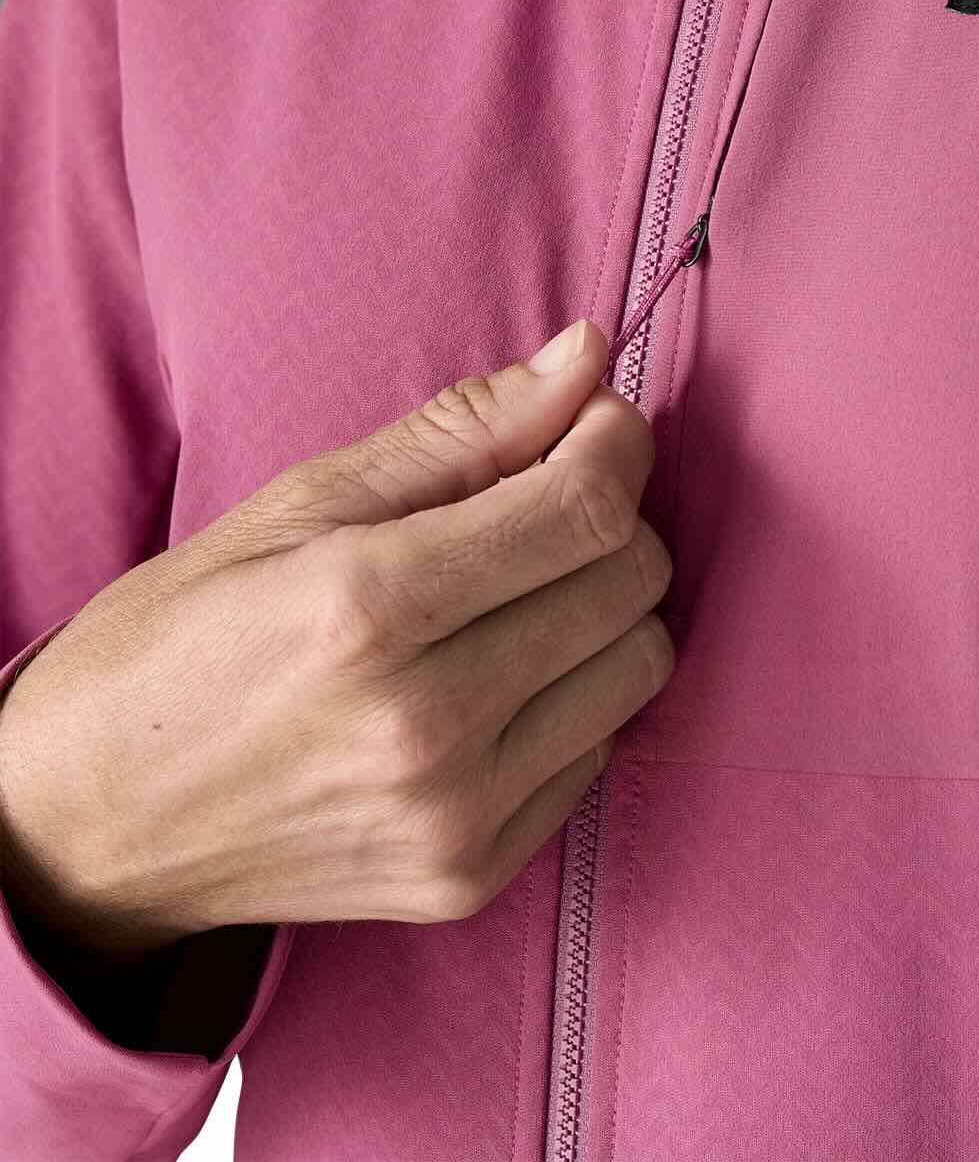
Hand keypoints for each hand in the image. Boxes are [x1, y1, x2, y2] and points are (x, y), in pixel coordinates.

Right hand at [0, 318, 672, 972]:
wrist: (82, 829)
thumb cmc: (178, 640)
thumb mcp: (298, 503)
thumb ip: (460, 429)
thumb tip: (586, 357)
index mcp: (366, 608)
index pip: (587, 509)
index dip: (613, 443)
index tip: (590, 422)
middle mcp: (424, 725)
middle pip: (630, 580)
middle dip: (609, 515)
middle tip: (539, 500)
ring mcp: (451, 817)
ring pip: (640, 664)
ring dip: (604, 606)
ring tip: (517, 590)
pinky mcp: (467, 877)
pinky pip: (599, 750)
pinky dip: (575, 694)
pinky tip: (497, 676)